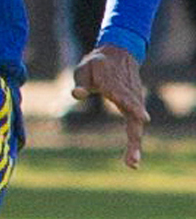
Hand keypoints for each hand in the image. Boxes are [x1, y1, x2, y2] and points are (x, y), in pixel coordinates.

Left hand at [71, 44, 147, 168]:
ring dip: (135, 145)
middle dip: (135, 140)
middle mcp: (129, 96)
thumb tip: (76, 94)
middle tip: (133, 161)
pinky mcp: (134, 107)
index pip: (125, 97)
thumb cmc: (97, 64)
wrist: (118, 54)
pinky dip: (134, 141)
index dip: (134, 107)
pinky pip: (135, 126)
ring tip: (132, 164)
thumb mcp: (85, 69)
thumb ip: (81, 83)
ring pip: (137, 126)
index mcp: (114, 85)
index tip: (143, 118)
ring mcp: (134, 102)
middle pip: (135, 120)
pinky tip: (131, 158)